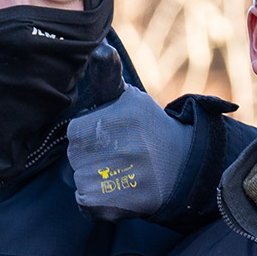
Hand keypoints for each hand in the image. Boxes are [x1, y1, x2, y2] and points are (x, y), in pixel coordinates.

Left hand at [69, 50, 199, 222]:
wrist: (181, 168)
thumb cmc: (146, 129)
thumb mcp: (128, 98)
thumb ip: (107, 73)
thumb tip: (99, 48)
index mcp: (118, 117)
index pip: (76, 133)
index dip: (91, 136)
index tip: (114, 137)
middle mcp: (122, 148)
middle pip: (76, 158)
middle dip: (91, 157)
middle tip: (121, 156)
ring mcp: (121, 179)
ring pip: (80, 180)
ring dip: (93, 180)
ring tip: (121, 173)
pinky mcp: (118, 207)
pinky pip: (85, 203)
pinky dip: (95, 201)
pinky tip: (118, 190)